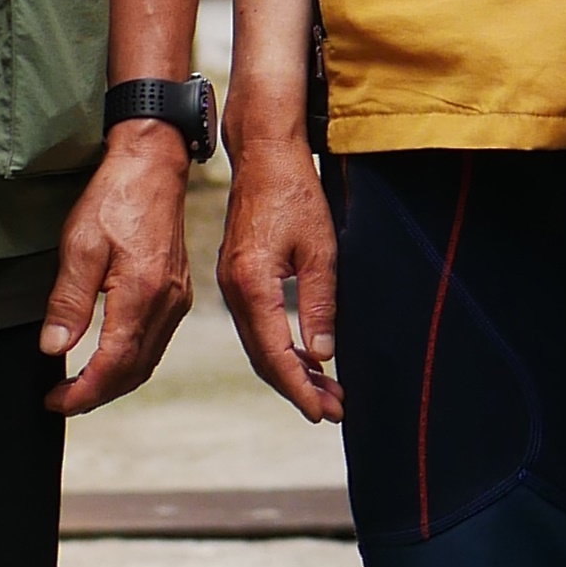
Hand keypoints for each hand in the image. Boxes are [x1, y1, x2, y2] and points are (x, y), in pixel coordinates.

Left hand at [42, 122, 194, 416]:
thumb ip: (68, 301)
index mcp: (142, 294)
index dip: (83, 391)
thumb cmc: (115, 197)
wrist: (152, 166)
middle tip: (61, 399)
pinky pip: (155, 343)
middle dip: (96, 394)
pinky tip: (109, 358)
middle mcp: (166, 303)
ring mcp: (176, 300)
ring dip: (114, 382)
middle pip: (133, 372)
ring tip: (79, 387)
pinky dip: (131, 362)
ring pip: (147, 362)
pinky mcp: (177, 293)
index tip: (55, 400)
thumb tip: (53, 348)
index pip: (114, 364)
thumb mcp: (79, 245)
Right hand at [216, 102, 342, 423]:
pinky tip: (304, 355)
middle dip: (297, 387)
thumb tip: (321, 355)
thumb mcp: (321, 249)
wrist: (263, 154)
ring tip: (326, 390)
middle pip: (263, 357)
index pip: (275, 354)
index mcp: (252, 284)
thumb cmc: (295, 193)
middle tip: (333, 409)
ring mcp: (231, 283)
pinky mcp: (237, 276)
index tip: (323, 412)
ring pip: (258, 344)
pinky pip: (255, 325)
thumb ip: (319, 304)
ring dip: (289, 369)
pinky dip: (278, 346)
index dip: (299, 388)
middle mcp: (234, 290)